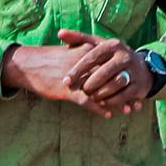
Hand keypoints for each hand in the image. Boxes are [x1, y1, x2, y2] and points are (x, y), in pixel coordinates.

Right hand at [3, 31, 151, 114]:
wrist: (27, 64)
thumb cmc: (48, 59)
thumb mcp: (69, 51)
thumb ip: (84, 52)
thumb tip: (96, 56)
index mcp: (87, 52)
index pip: (112, 65)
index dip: (125, 76)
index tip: (137, 85)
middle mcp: (86, 64)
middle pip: (113, 79)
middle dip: (126, 91)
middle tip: (138, 101)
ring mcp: (78, 78)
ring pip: (104, 91)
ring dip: (118, 102)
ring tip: (129, 110)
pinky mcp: (69, 90)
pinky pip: (88, 101)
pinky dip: (99, 108)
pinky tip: (108, 114)